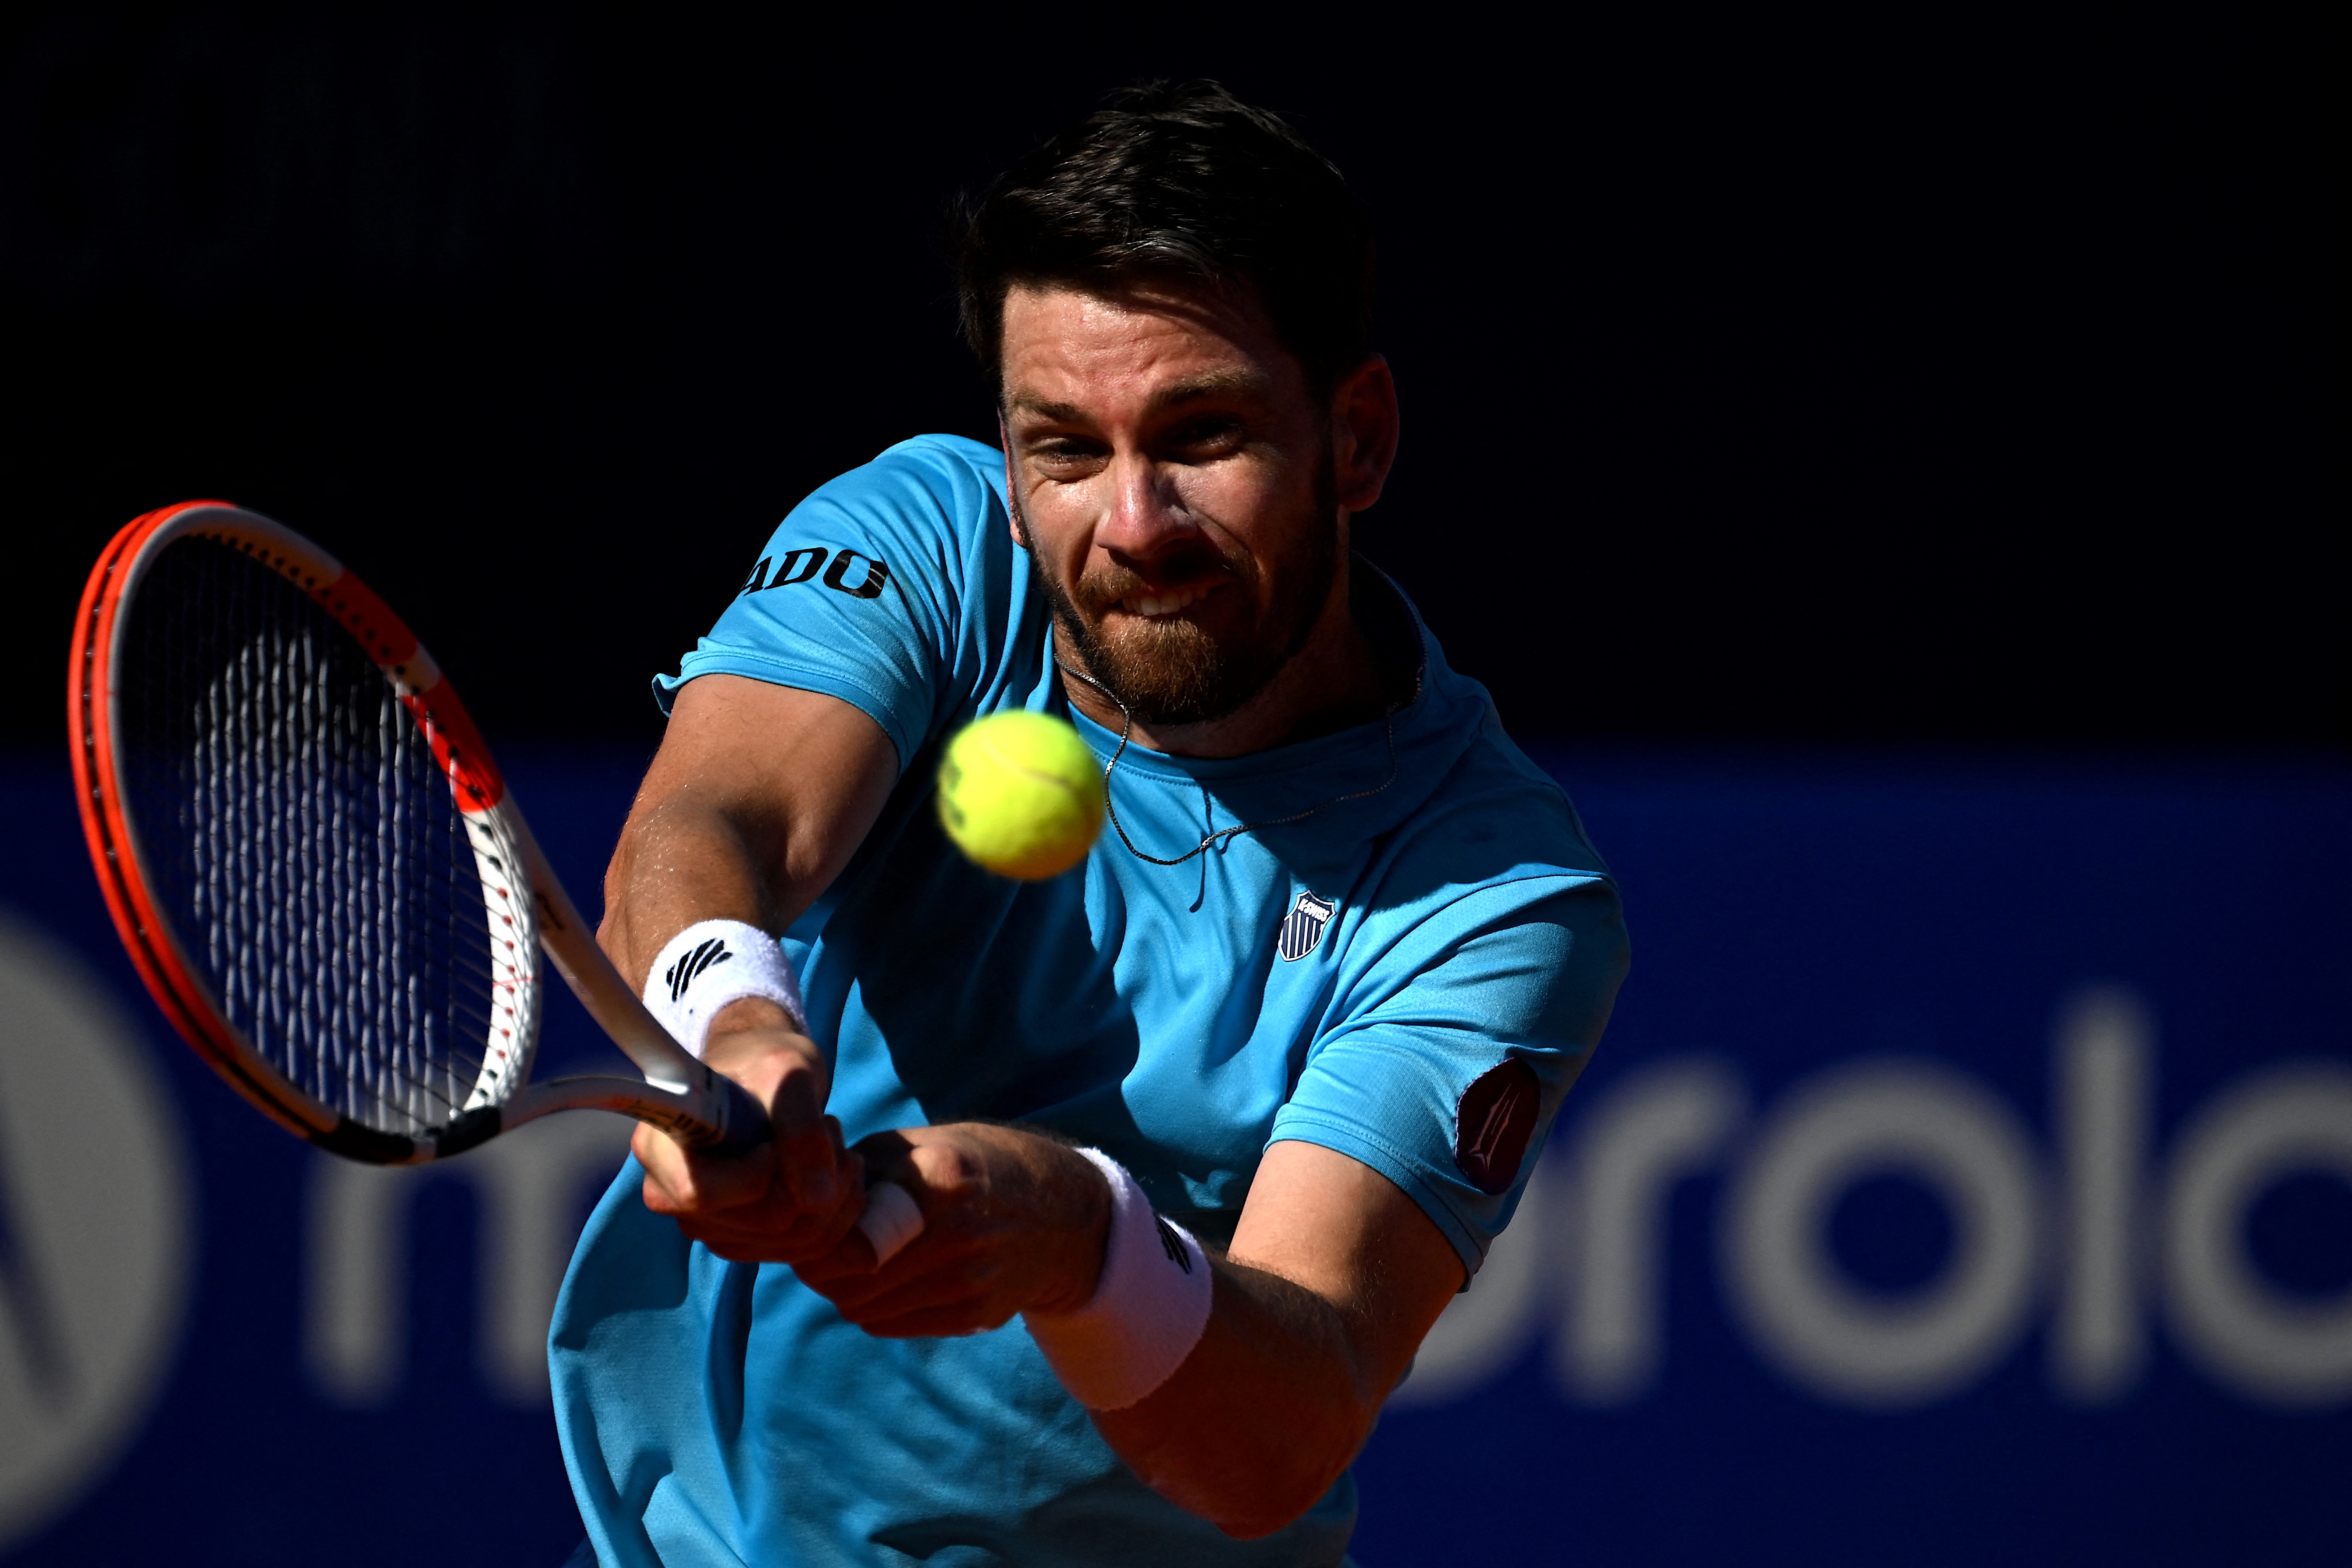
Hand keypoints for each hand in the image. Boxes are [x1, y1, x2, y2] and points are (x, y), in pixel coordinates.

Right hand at [633, 997, 865, 1263]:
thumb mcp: (787, 1076)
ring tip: (835, 1143)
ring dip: (833, 1195)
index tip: (777, 1138)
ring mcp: (706, 1224)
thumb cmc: (766, 1062)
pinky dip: (834, 1214)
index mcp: (660, 1148)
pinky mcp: (740, 1239)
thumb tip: (817, 1201)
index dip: (757, 1174)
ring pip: (789, 1242)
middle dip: (813, 1178)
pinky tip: (837, 1172)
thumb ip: (801, 1131)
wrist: (766, 1074)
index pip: (703, 1193)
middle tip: (831, 1128)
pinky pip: (801, 1250)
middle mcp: (671, 1195)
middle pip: (761, 1223)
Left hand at [794, 1124, 1111, 1337]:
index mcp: (939, 1180)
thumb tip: (795, 1200)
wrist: (1062, 1213)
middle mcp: (956, 1235)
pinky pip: (890, 1324)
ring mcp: (968, 1281)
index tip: (808, 1222)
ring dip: (844, 1287)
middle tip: (820, 1245)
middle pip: (847, 1277)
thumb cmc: (975, 1166)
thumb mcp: (919, 1145)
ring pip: (862, 1307)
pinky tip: (887, 1277)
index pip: (845, 1234)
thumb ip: (859, 1170)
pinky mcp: (974, 1315)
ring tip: (856, 1257)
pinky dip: (874, 1305)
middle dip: (821, 1264)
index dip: (811, 1236)